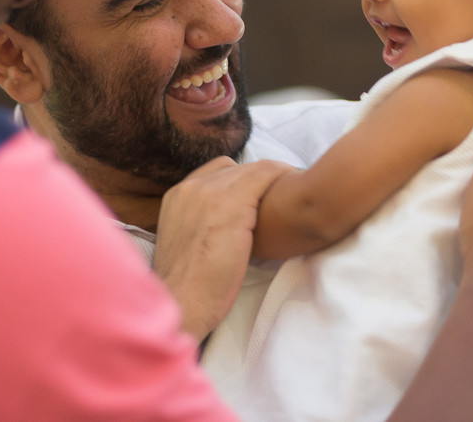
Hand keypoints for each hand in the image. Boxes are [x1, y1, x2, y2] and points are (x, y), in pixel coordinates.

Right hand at [153, 156, 292, 341]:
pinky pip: (265, 176)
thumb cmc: (188, 286)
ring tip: (292, 188)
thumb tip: (221, 227)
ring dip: (273, 178)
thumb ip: (199, 225)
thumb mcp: (186, 245)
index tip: (258, 193)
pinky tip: (294, 185)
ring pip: (252, 170)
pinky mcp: (233, 204)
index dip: (240, 180)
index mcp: (177, 196)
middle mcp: (191, 188)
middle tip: (282, 192)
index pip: (215, 173)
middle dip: (258, 179)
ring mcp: (210, 193)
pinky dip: (282, 177)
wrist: (183, 303)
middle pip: (234, 169)